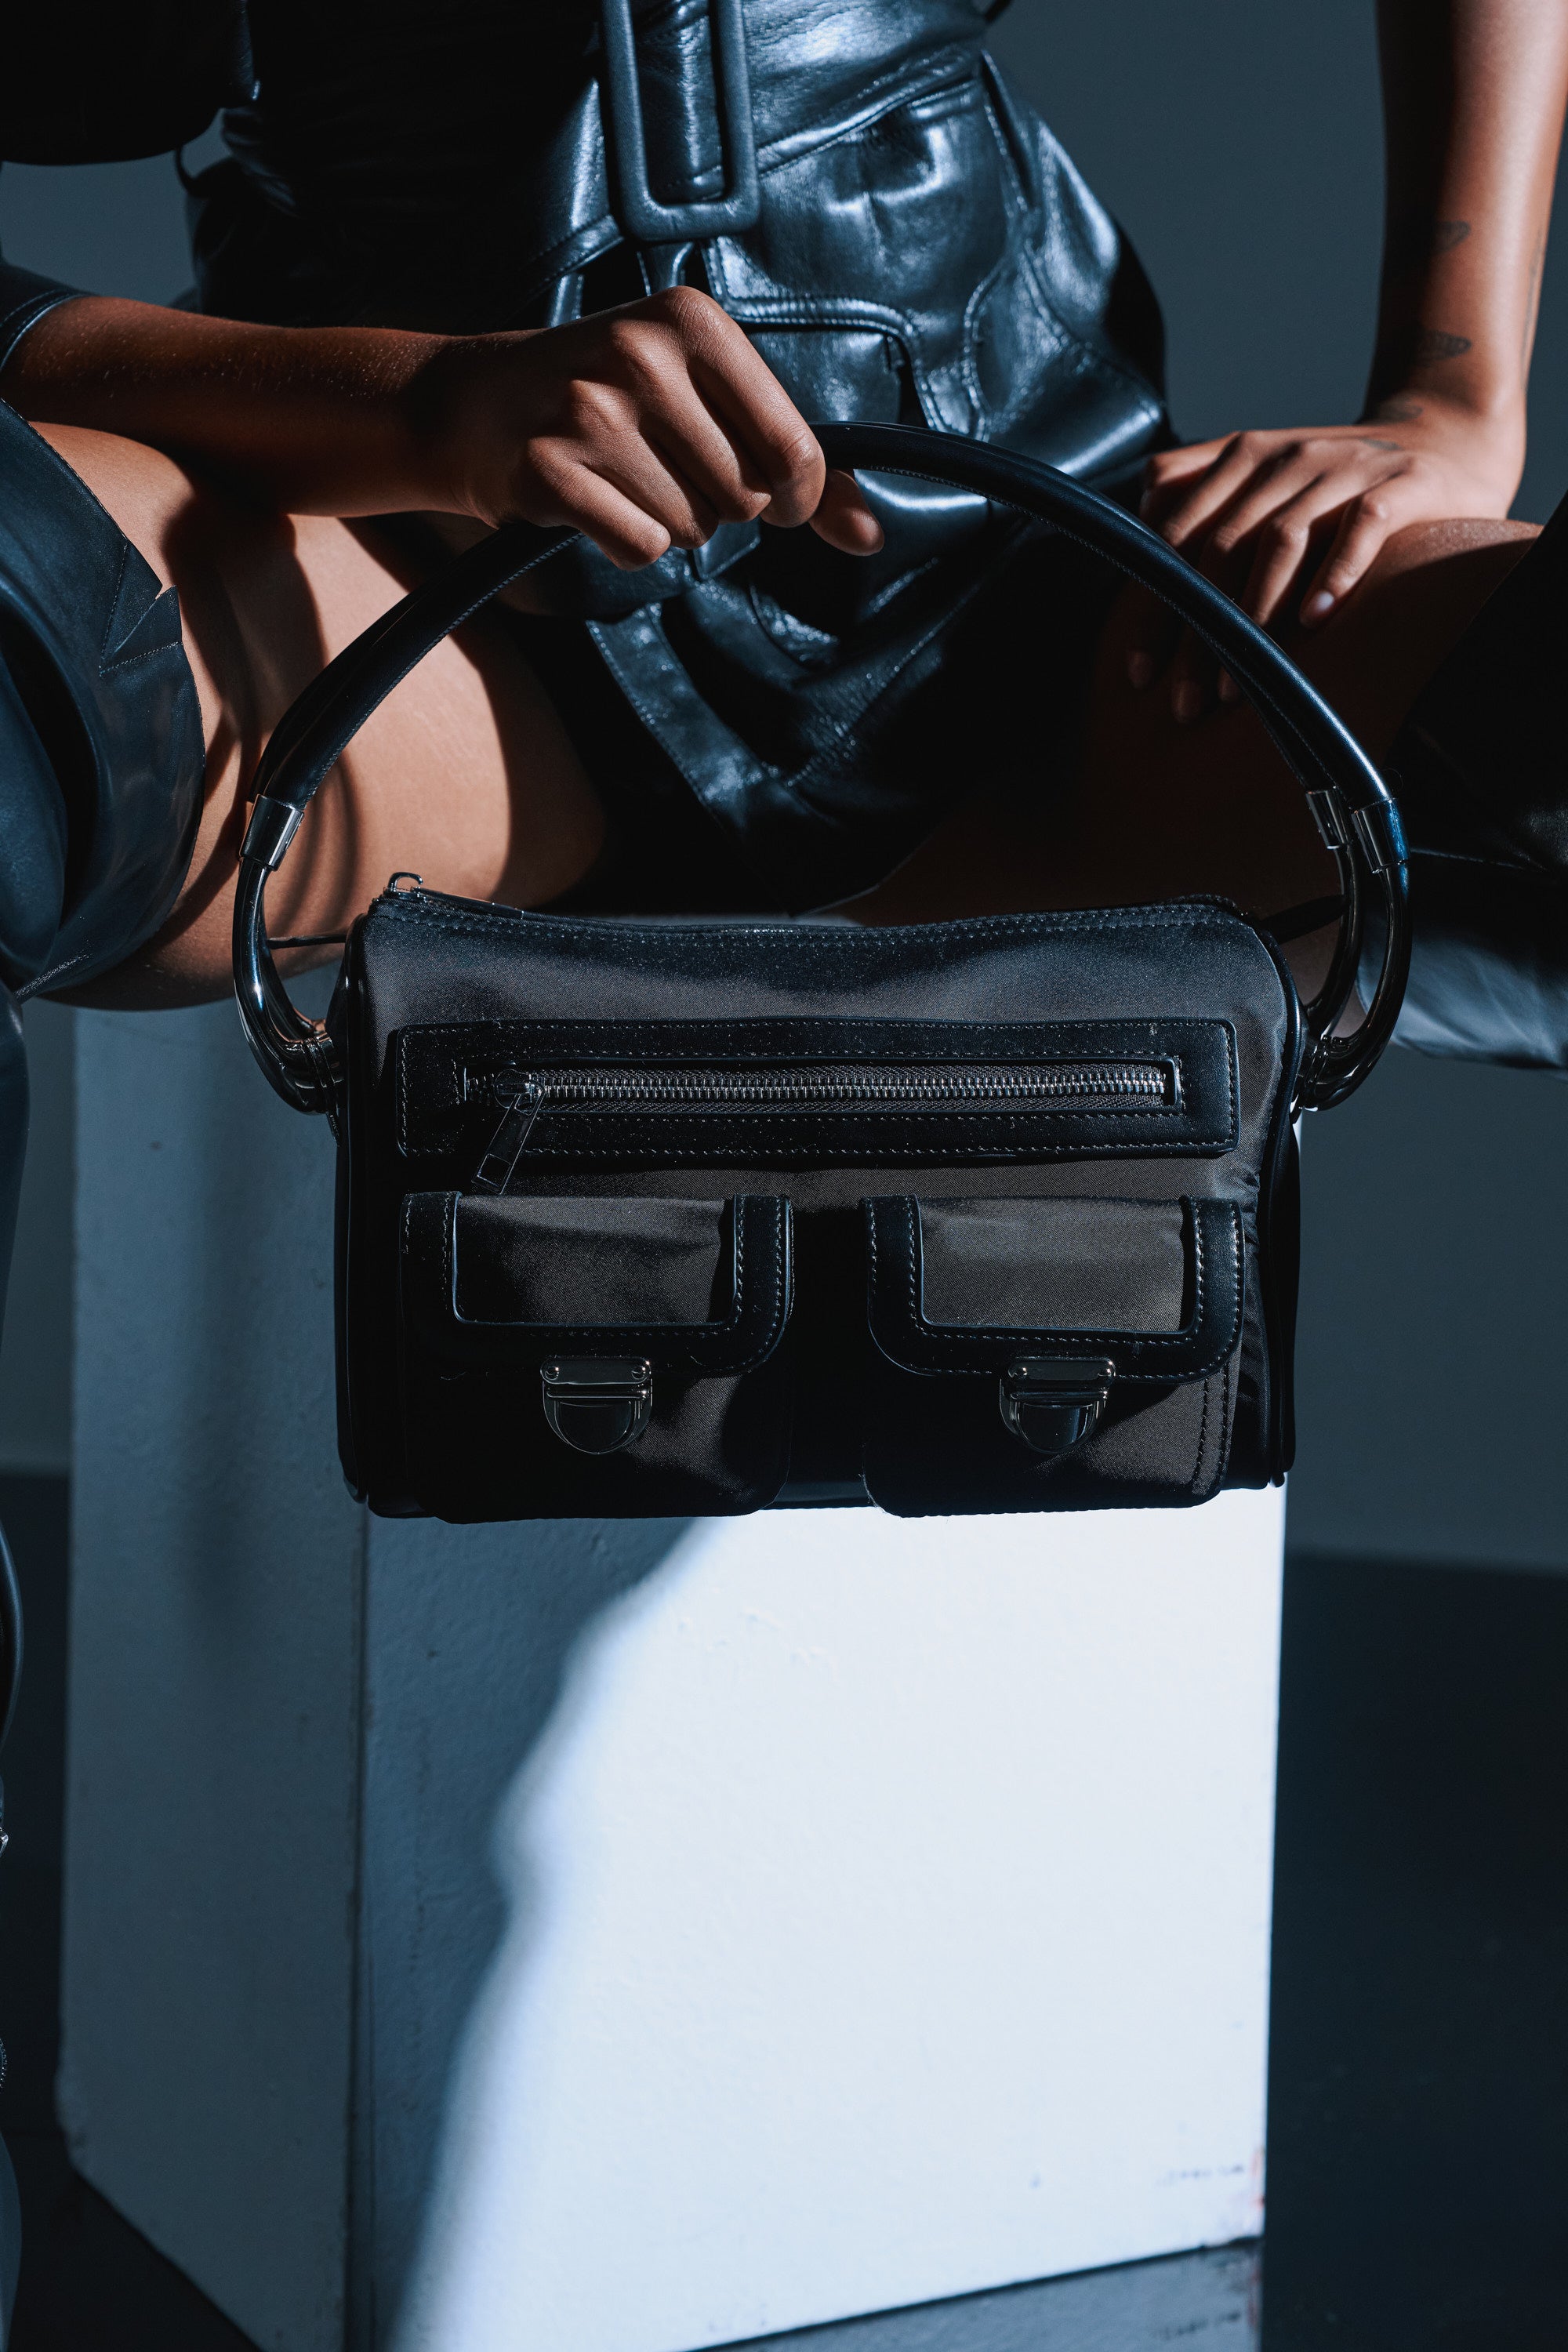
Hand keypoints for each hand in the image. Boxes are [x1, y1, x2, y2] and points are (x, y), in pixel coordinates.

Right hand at [420, 286, 882, 567]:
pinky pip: (640, 549)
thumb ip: (796, 465)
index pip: (793, 450)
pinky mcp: (549, 470)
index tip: (769, 496)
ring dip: (666, 523)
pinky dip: (624, 544)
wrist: (472, 404)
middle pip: (744, 498)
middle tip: (661, 468)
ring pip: (692, 529)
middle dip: (717, 505)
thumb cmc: (609, 400)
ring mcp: (590, 412)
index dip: (793, 497)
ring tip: (619, 478)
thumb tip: (870, 536)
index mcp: (692, 321)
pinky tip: (591, 503)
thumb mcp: (703, 397)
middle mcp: (642, 356)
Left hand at [1125, 394, 1521, 718]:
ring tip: (1239, 687)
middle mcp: (1287, 458)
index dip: (1153, 605)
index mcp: (1243, 456)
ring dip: (1255, 617)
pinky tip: (1314, 621)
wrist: (1443, 437)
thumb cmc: (1336, 479)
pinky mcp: (1402, 484)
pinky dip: (1335, 573)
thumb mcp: (1264, 471)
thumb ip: (1199, 485)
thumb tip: (1138, 517)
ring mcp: (1344, 468)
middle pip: (1223, 547)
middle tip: (1187, 703)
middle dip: (1199, 633)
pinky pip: (1363, 527)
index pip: (1178, 533)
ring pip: (1283, 539)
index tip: (1140, 674)